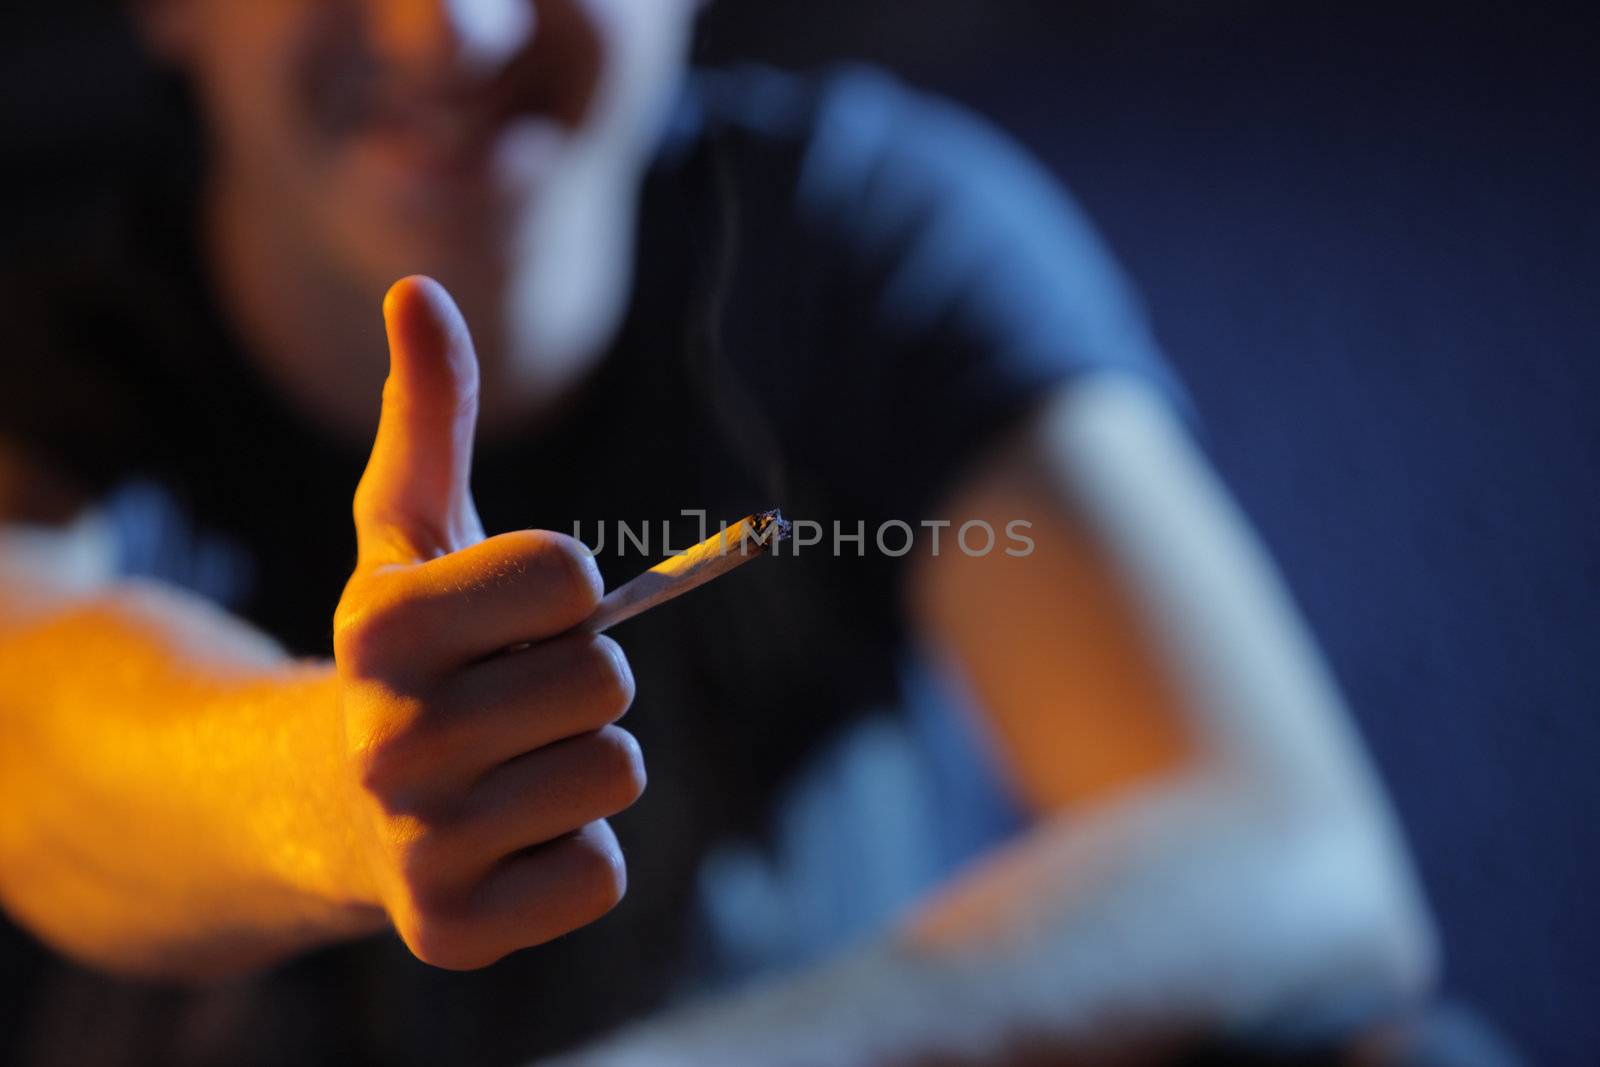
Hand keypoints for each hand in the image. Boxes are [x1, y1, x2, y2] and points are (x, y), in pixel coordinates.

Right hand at [332, 276, 642, 969]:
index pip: (574, 576)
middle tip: (506, 704)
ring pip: (614, 775)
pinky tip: (503, 844)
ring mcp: (416, 846)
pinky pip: (601, 874)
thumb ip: (428, 413)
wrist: (325, 804)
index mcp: (379, 628)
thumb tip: (419, 286)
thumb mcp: (405, 532)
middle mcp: (386, 742)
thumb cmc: (403, 652)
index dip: (563, 591)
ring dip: (578, 768)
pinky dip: (573, 857)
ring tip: (502, 771)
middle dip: (578, 682)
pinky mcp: (454, 931)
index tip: (507, 615)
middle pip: (609, 685)